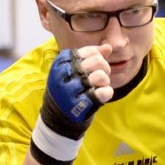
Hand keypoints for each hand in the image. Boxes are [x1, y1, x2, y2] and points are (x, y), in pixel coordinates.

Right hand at [31, 45, 113, 164]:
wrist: (57, 117)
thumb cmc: (68, 89)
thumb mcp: (73, 70)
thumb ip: (91, 57)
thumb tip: (107, 47)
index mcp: (62, 63)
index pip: (89, 51)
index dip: (98, 57)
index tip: (94, 66)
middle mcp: (64, 74)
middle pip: (97, 62)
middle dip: (104, 69)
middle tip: (100, 78)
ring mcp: (71, 90)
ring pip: (101, 76)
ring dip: (104, 82)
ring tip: (98, 87)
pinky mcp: (80, 106)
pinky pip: (104, 92)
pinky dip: (106, 93)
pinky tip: (100, 95)